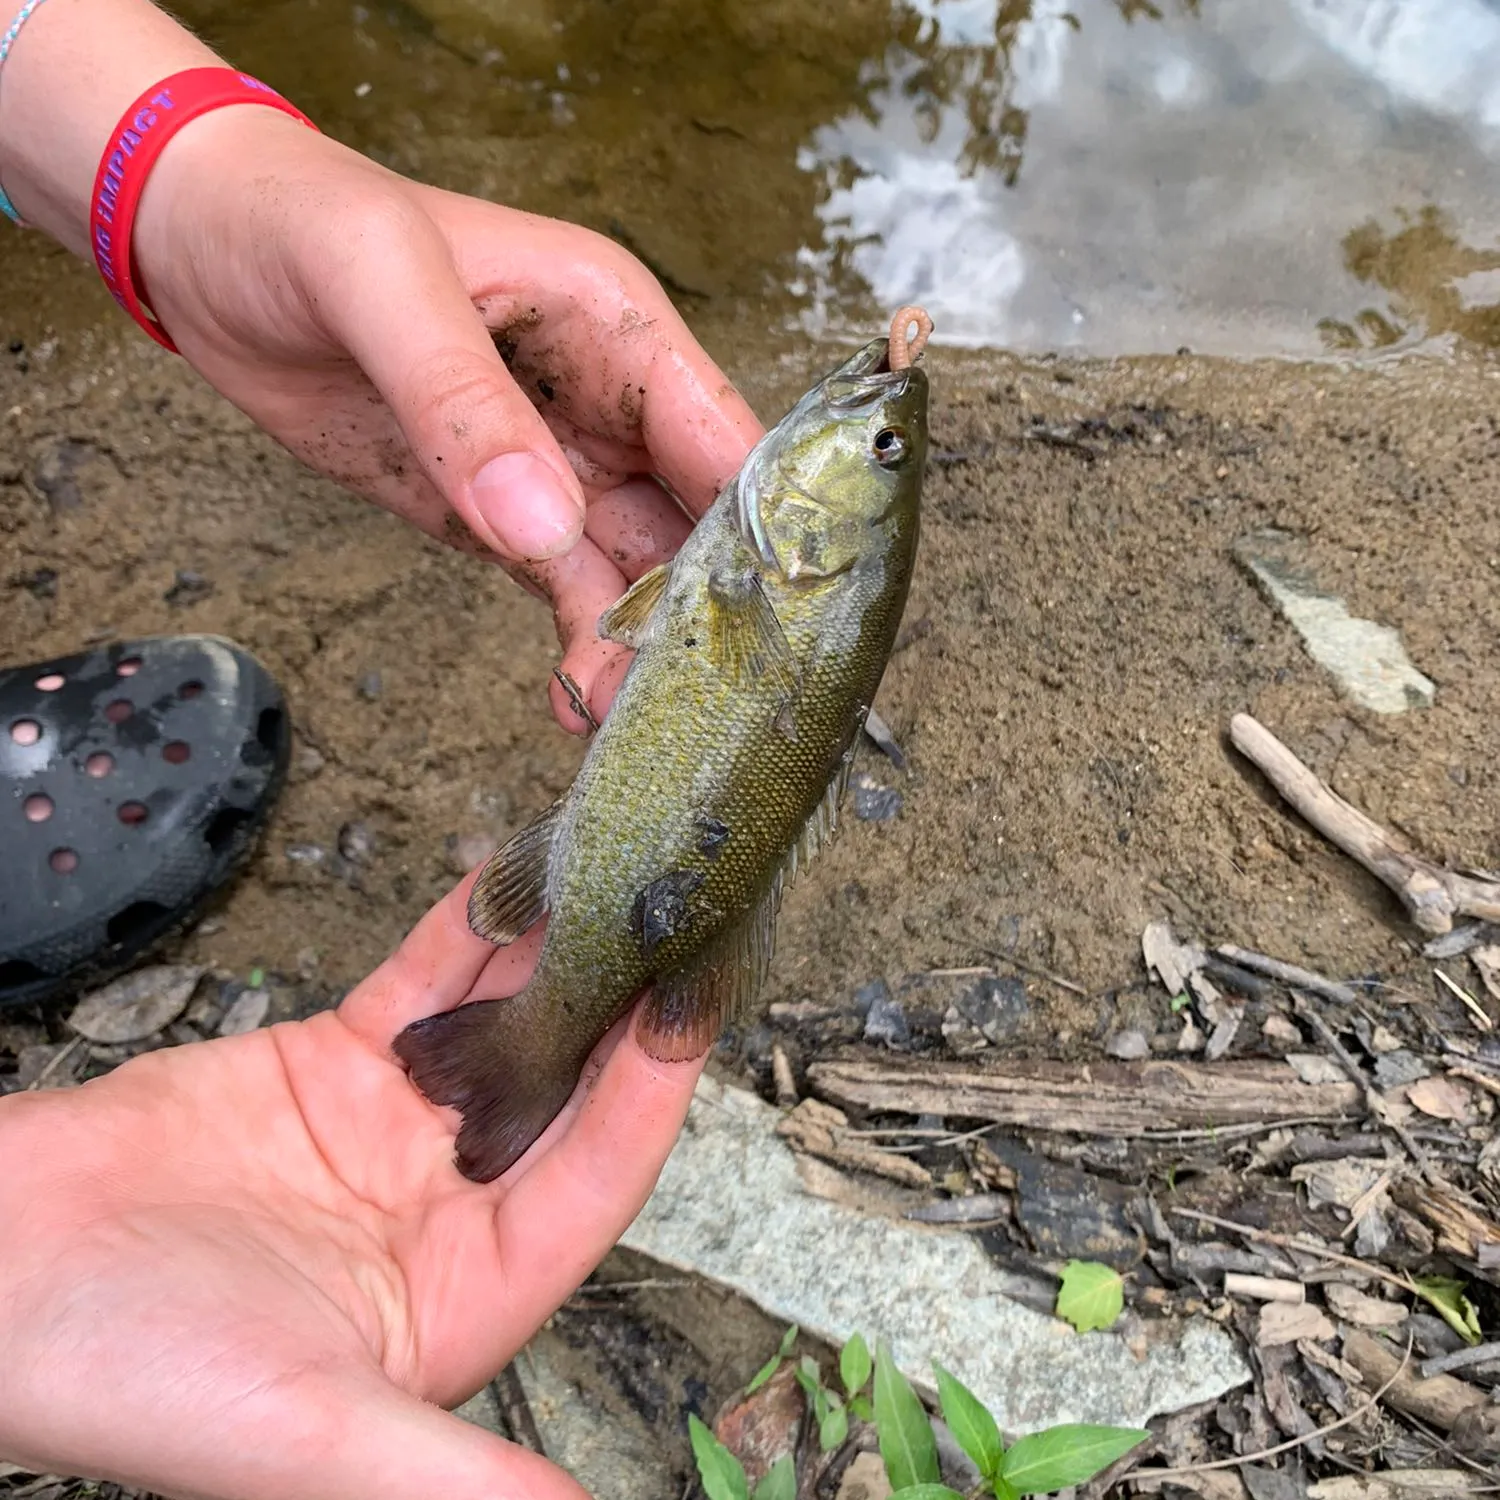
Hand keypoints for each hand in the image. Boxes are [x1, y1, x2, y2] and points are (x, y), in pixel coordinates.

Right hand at [0, 876, 706, 1499]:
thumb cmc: (133, 1378)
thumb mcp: (313, 1436)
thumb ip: (454, 1480)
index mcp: (468, 1297)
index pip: (591, 1182)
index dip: (645, 1097)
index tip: (686, 1012)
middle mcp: (449, 1210)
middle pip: (562, 1093)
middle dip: (616, 1012)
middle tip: (669, 920)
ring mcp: (397, 1130)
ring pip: (503, 1026)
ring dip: (554, 958)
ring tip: (614, 880)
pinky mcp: (339, 1067)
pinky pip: (424, 984)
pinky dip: (468, 932)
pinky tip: (515, 880)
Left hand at [133, 108, 763, 729]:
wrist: (203, 249)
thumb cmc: (299, 220)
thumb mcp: (379, 282)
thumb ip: (461, 400)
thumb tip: (541, 525)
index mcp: (617, 326)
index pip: (726, 440)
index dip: (765, 531)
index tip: (780, 628)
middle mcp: (611, 403)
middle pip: (700, 525)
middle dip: (706, 611)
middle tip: (699, 702)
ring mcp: (559, 467)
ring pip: (637, 573)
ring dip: (637, 645)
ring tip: (615, 714)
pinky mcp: (499, 518)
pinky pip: (566, 591)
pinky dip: (581, 647)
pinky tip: (576, 704)